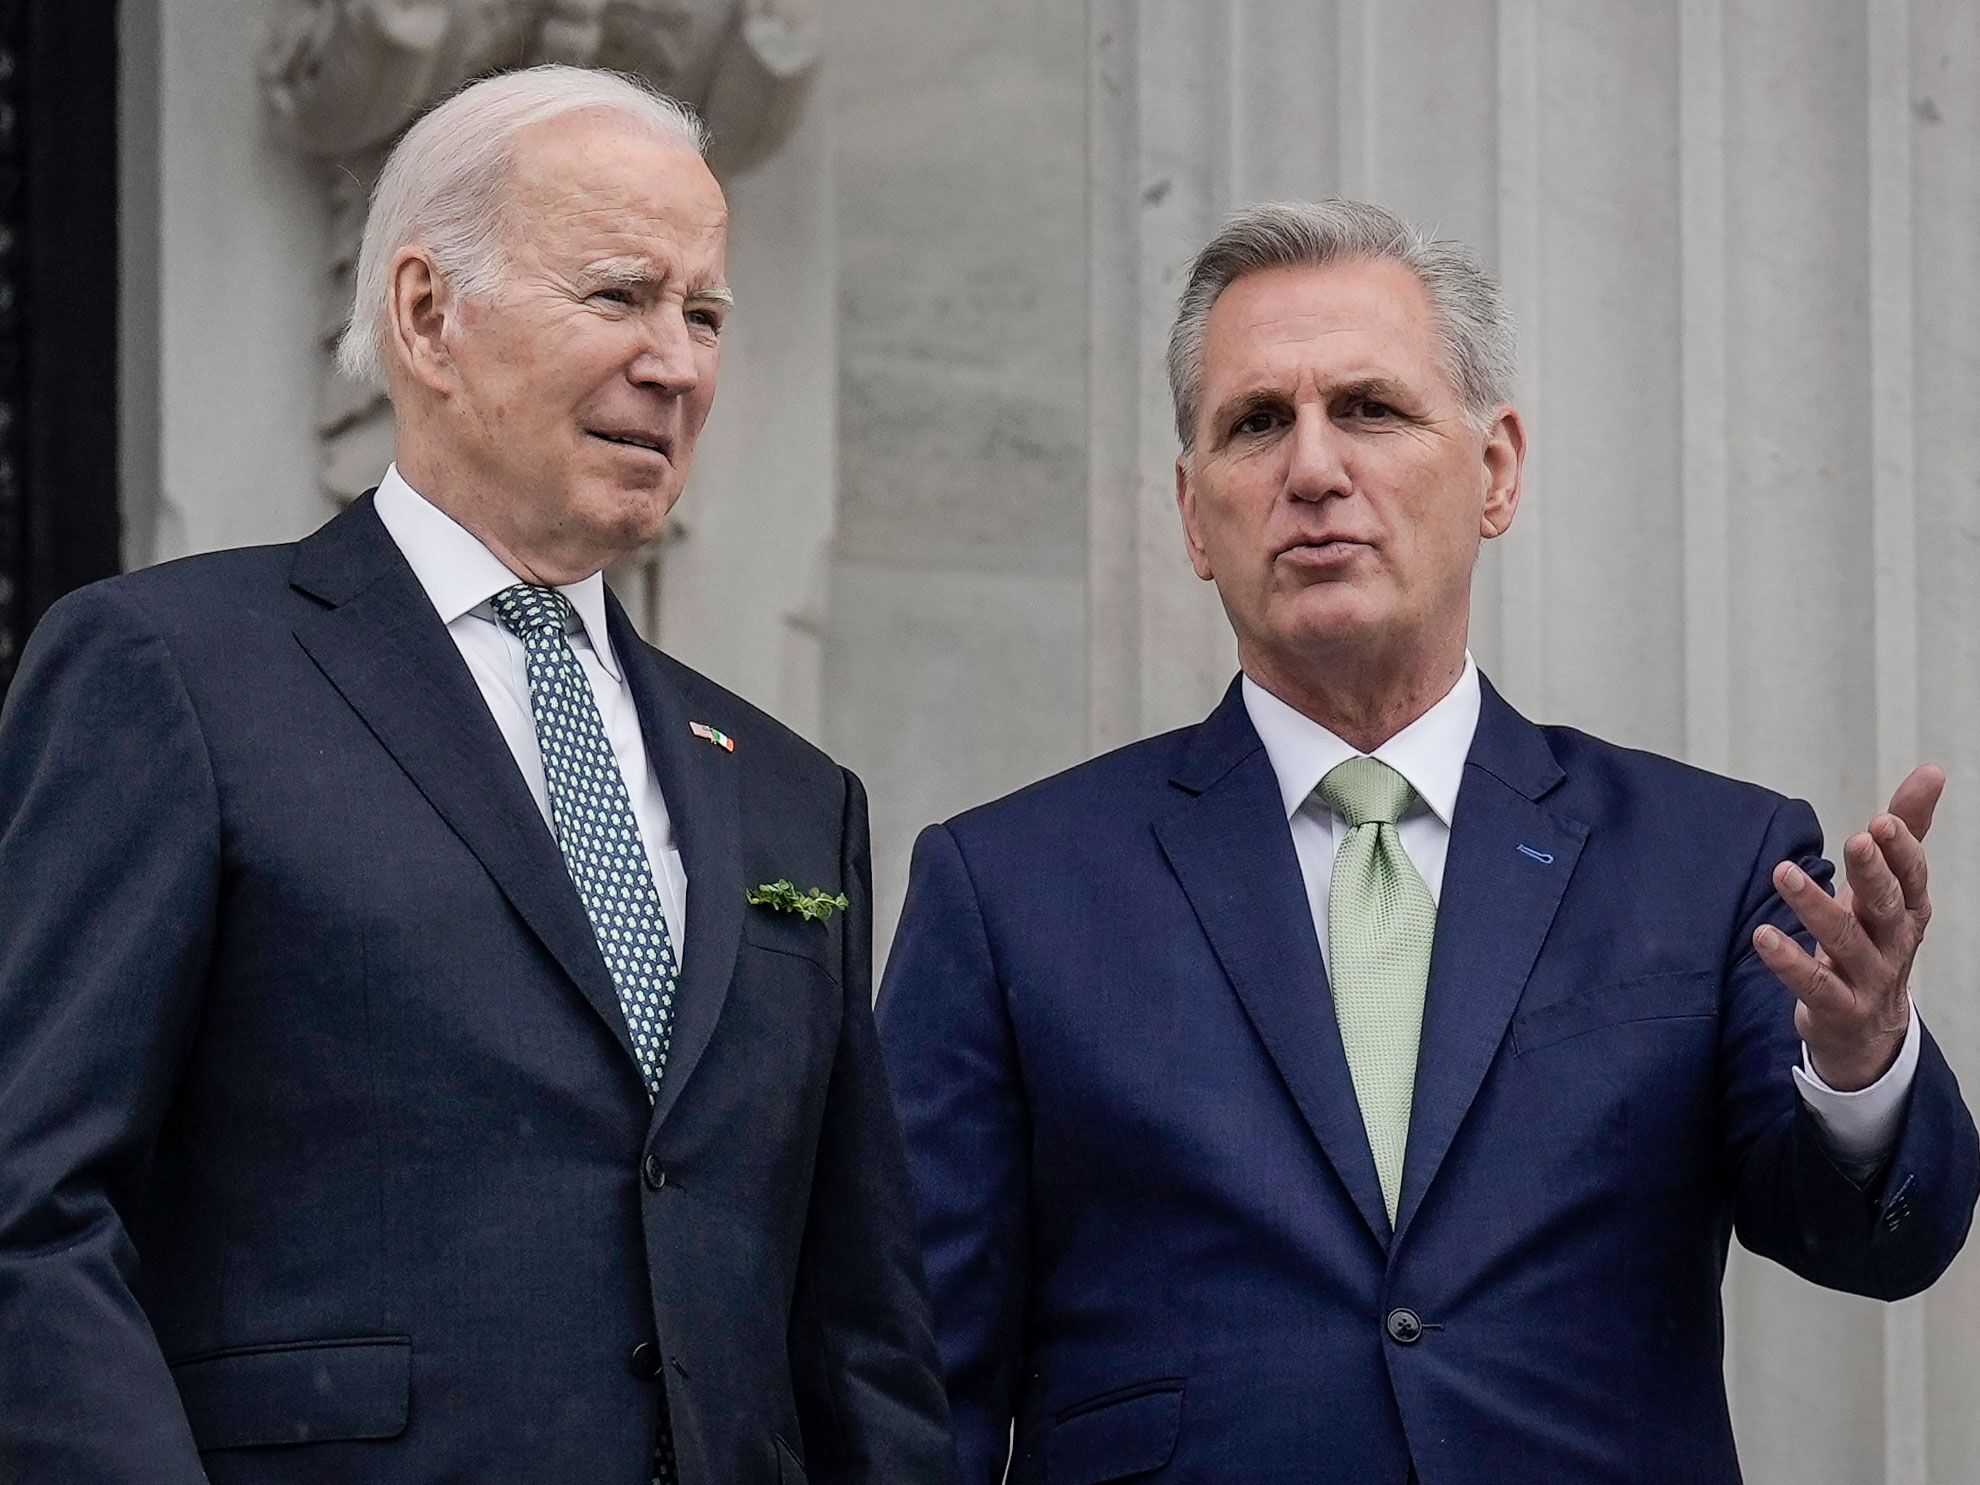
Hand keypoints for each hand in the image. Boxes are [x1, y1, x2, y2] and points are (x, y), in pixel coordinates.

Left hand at [1753, 765, 1942, 1091]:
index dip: (1901, 850)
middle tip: (1857, 840)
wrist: (1867, 1029)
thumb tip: (1932, 771)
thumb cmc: (1873, 939)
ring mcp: (1868, 978)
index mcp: (1907, 909)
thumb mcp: (1890, 888)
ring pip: (1845, 941)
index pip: (1911, 876)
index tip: (1883, 820)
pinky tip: (1763, 936)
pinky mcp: (1837, 1008)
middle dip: (1873, 872)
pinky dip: (1789, 962)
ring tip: (1783, 873)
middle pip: (1886, 905)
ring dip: (1815, 906)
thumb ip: (1906, 831)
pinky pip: (1815, 985)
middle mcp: (1893, 942)